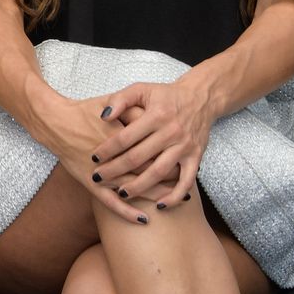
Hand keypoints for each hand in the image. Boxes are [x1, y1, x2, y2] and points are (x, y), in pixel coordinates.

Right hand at [43, 98, 178, 223]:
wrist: (54, 122)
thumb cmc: (83, 111)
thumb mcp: (108, 102)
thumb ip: (129, 107)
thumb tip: (150, 115)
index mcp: (120, 134)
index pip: (151, 147)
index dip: (169, 154)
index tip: (184, 159)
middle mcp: (113, 156)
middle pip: (146, 170)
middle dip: (168, 178)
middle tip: (188, 185)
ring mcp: (102, 172)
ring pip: (133, 187)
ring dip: (154, 195)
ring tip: (173, 200)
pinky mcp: (91, 183)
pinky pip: (111, 203)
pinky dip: (128, 212)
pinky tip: (143, 219)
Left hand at [88, 80, 212, 209]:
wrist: (200, 99)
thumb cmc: (164, 95)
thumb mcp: (141, 89)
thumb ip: (120, 99)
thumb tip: (103, 116)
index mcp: (156, 115)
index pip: (126, 137)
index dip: (108, 149)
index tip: (94, 159)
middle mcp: (171, 132)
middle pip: (139, 157)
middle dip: (116, 170)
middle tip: (99, 178)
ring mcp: (184, 147)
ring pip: (159, 172)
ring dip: (139, 186)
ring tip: (121, 193)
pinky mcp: (196, 157)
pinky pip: (186, 182)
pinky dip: (173, 196)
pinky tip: (158, 204)